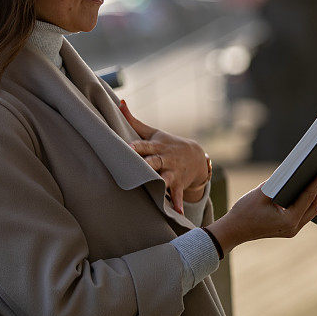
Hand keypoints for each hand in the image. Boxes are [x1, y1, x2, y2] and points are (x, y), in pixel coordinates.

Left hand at [118, 99, 209, 213]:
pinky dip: (179, 203)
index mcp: (157, 146)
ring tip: (158, 190)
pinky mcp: (179, 184)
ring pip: (167, 178)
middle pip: (155, 162)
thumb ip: (135, 121)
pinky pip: (179, 194)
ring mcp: (173, 172)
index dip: (138, 146)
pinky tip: (177, 213)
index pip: (146, 146)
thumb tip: (120, 102)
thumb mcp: (154, 132)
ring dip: (163, 184)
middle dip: (148, 165)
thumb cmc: (168, 144)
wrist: (196, 156)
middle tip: (138, 169)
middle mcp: (165, 159)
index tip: (128, 148)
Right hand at [206, 167, 316, 254]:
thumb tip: (294, 171)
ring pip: (311, 211)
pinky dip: (308, 201)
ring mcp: (291, 230)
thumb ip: (278, 182)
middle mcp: (293, 228)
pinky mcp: (287, 228)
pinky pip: (303, 213)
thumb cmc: (244, 211)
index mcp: (288, 220)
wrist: (233, 231)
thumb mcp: (261, 193)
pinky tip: (309, 189)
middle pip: (314, 206)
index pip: (308, 198)